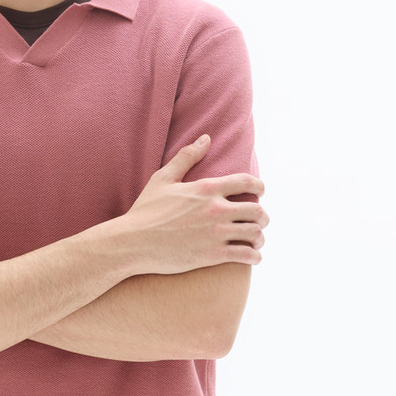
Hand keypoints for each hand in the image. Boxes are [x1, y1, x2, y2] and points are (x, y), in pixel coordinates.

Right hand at [112, 135, 266, 275]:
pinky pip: (245, 255)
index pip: (246, 182)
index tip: (261, 192)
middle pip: (256, 210)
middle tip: (260, 220)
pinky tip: (253, 257)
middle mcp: (216, 209)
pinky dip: (254, 256)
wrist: (132, 242)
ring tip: (257, 240)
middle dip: (262, 216)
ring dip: (260, 237)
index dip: (259, 186)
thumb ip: (186, 157)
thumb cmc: (145, 211)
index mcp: (207, 188)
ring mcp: (216, 233)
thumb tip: (205, 138)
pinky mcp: (213, 255)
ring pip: (254, 233)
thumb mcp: (163, 178)